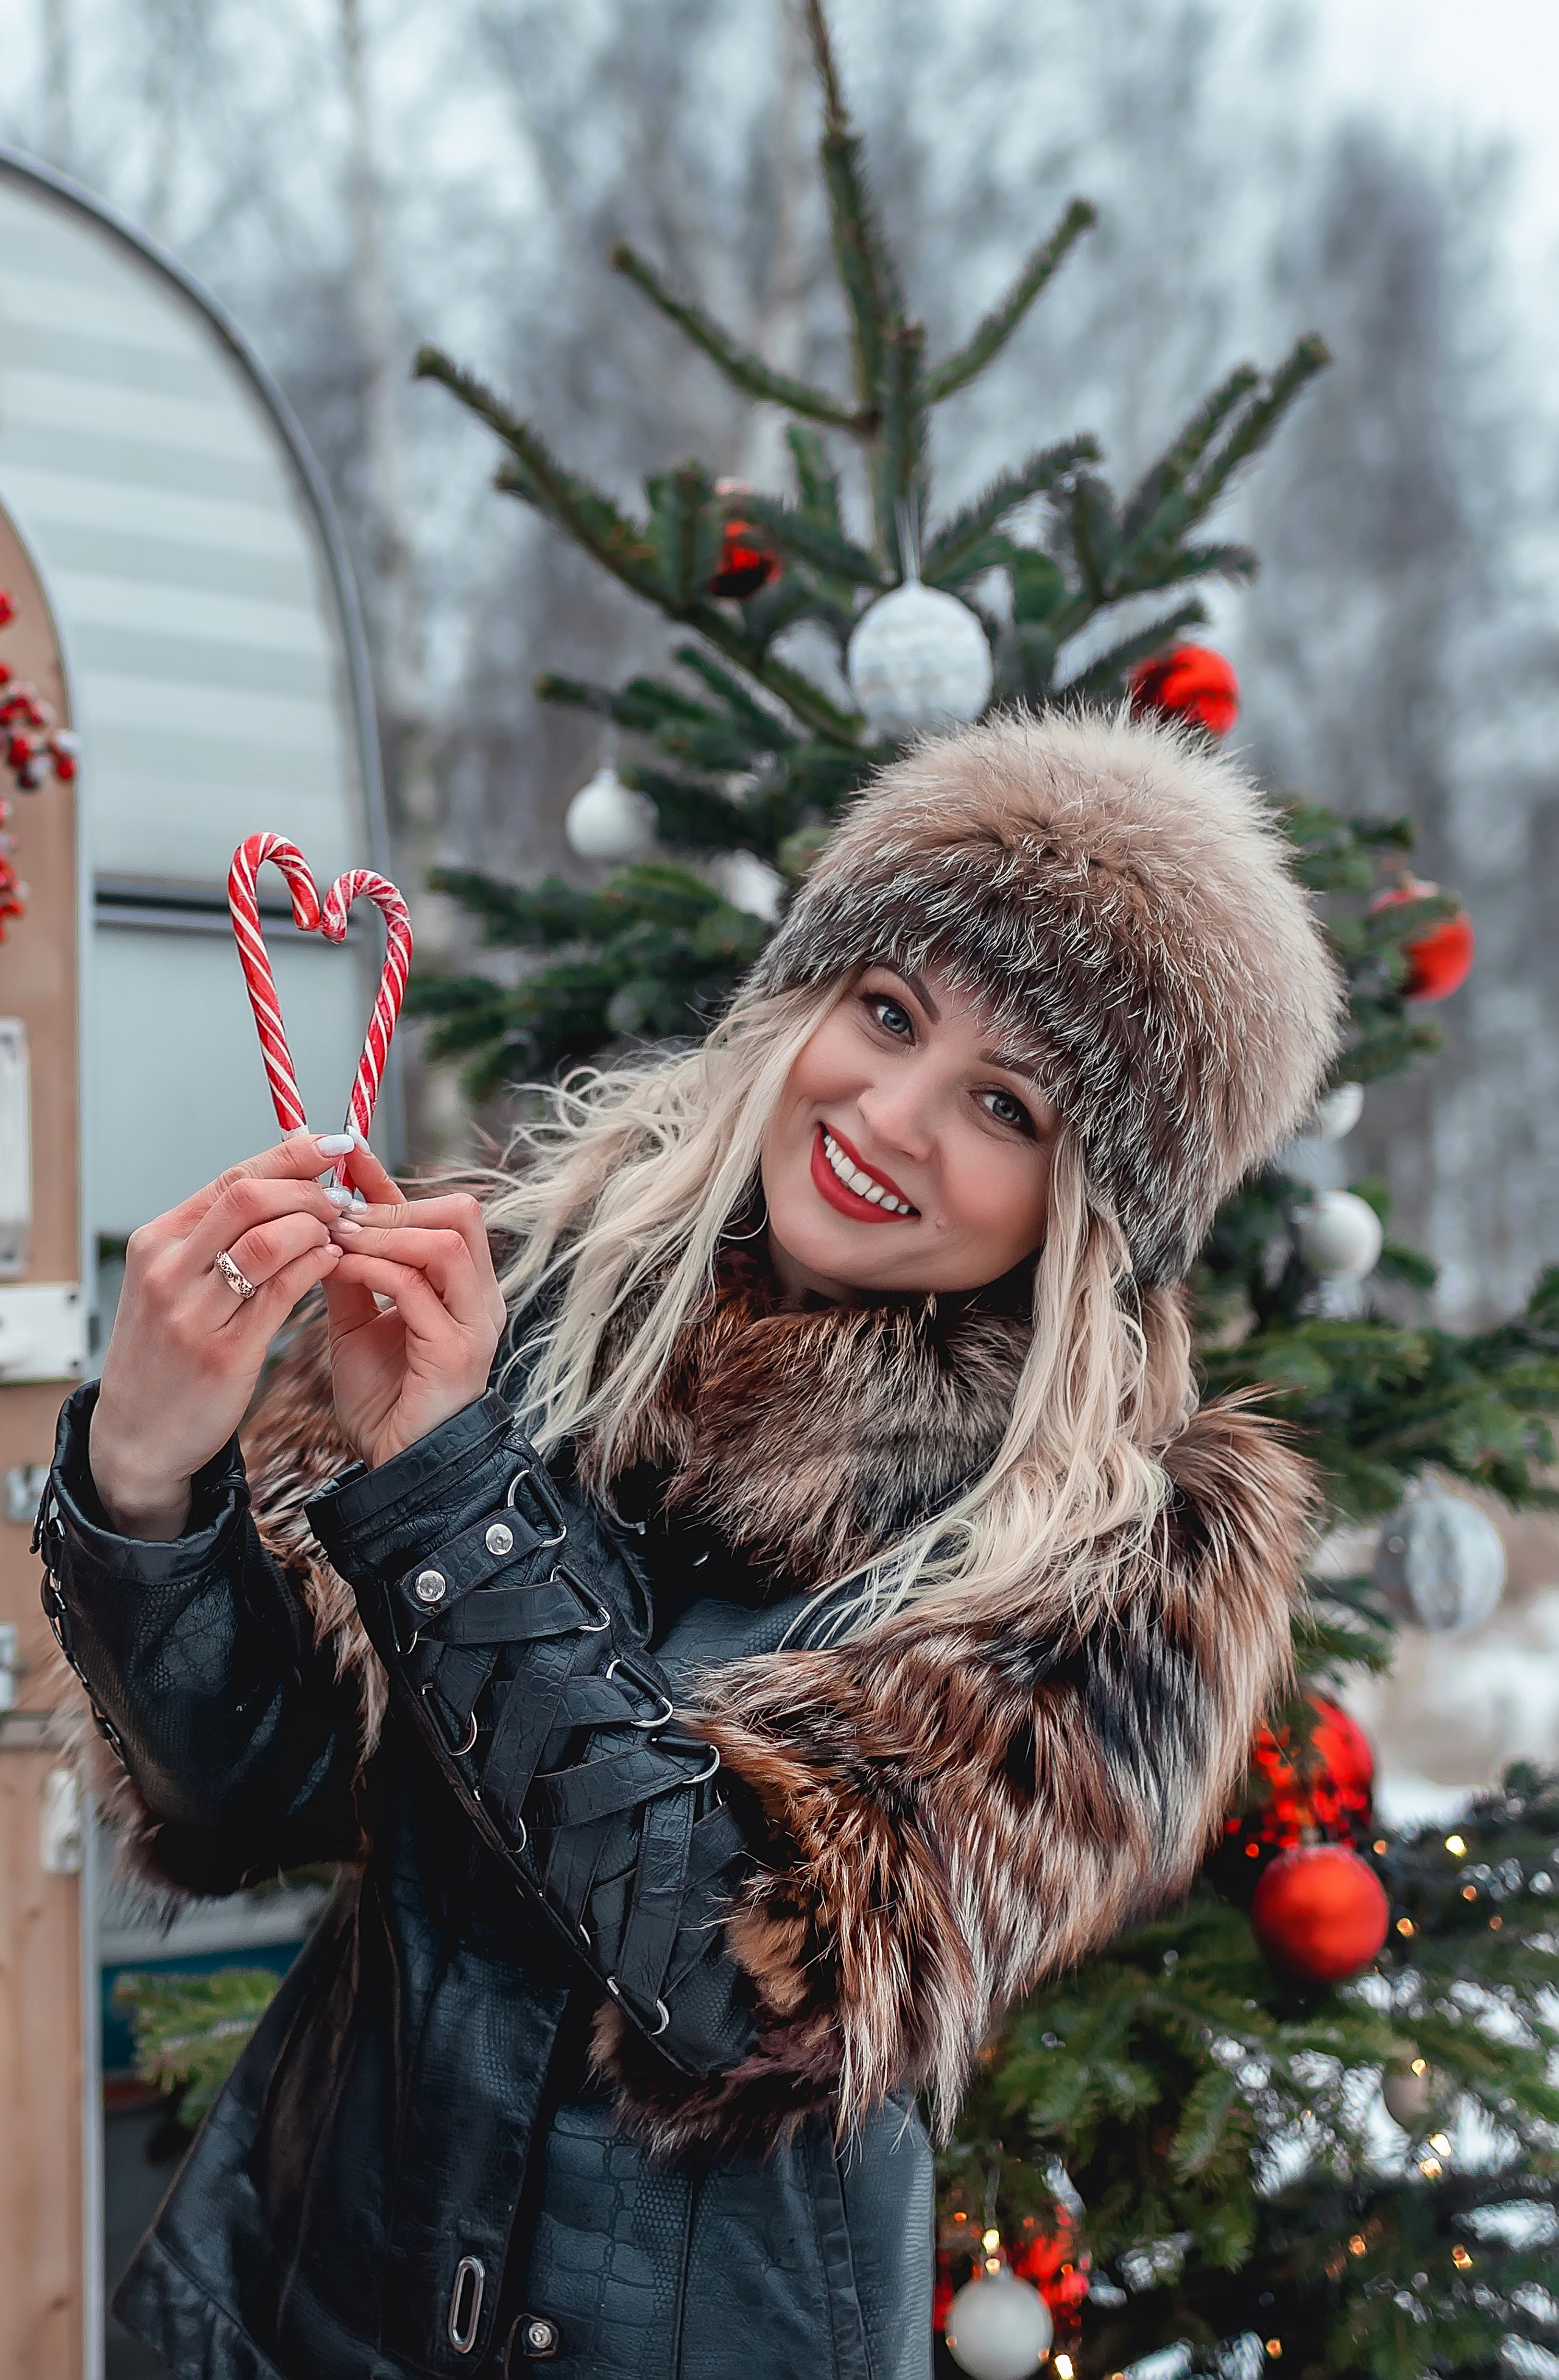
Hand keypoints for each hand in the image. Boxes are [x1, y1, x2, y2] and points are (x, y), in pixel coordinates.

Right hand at [90, 1132, 357, 1539]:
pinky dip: (316, 1267)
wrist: (137, 1433)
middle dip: (308, 1190)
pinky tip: (332, 1261)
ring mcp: (192, 1312)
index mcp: (156, 1242)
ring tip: (341, 1232)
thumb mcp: (174, 1280)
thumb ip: (220, 1232)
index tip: (335, 1144)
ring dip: (317, 1228)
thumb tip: (287, 1170)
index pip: (231, 1178)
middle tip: (343, 1198)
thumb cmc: (168, 1346)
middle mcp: (167, 1270)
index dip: (291, 1156)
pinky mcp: (223, 1353)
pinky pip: (282, 1293)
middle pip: (249, 1198)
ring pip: (268, 1242)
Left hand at [321, 1142, 505, 1469]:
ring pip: (444, 1242)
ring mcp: (475, 1323)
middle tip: (338, 1214)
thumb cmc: (383, 1398)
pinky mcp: (457, 1351)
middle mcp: (480, 1297)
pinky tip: (339, 1268)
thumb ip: (350, 1274)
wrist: (396, 1465)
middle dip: (393, 1205)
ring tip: (337, 1237)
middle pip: (459, 1213)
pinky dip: (375, 1269)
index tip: (345, 1155)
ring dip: (384, 1233)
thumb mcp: (357, 1322)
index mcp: (462, 1286)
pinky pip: (417, 1289)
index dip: (391, 1180)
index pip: (438, 1210)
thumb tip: (322, 1220)